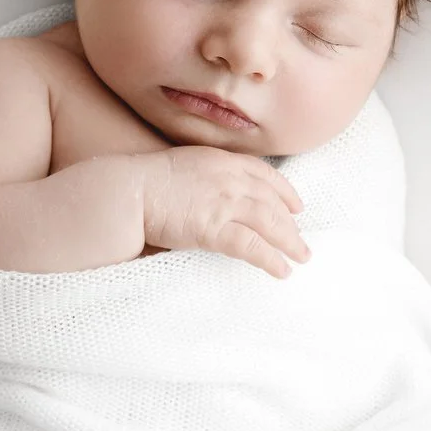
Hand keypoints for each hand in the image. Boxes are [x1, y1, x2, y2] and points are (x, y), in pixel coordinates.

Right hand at [139, 147, 310, 277]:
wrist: (128, 191)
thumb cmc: (148, 181)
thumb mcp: (187, 165)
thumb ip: (209, 175)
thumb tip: (218, 193)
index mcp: (223, 161)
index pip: (265, 174)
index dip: (285, 191)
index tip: (296, 206)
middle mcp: (230, 179)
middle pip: (271, 201)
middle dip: (290, 223)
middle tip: (301, 241)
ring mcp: (224, 203)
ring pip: (269, 223)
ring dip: (290, 241)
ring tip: (301, 257)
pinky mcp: (213, 228)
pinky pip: (252, 246)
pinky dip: (270, 259)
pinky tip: (281, 270)